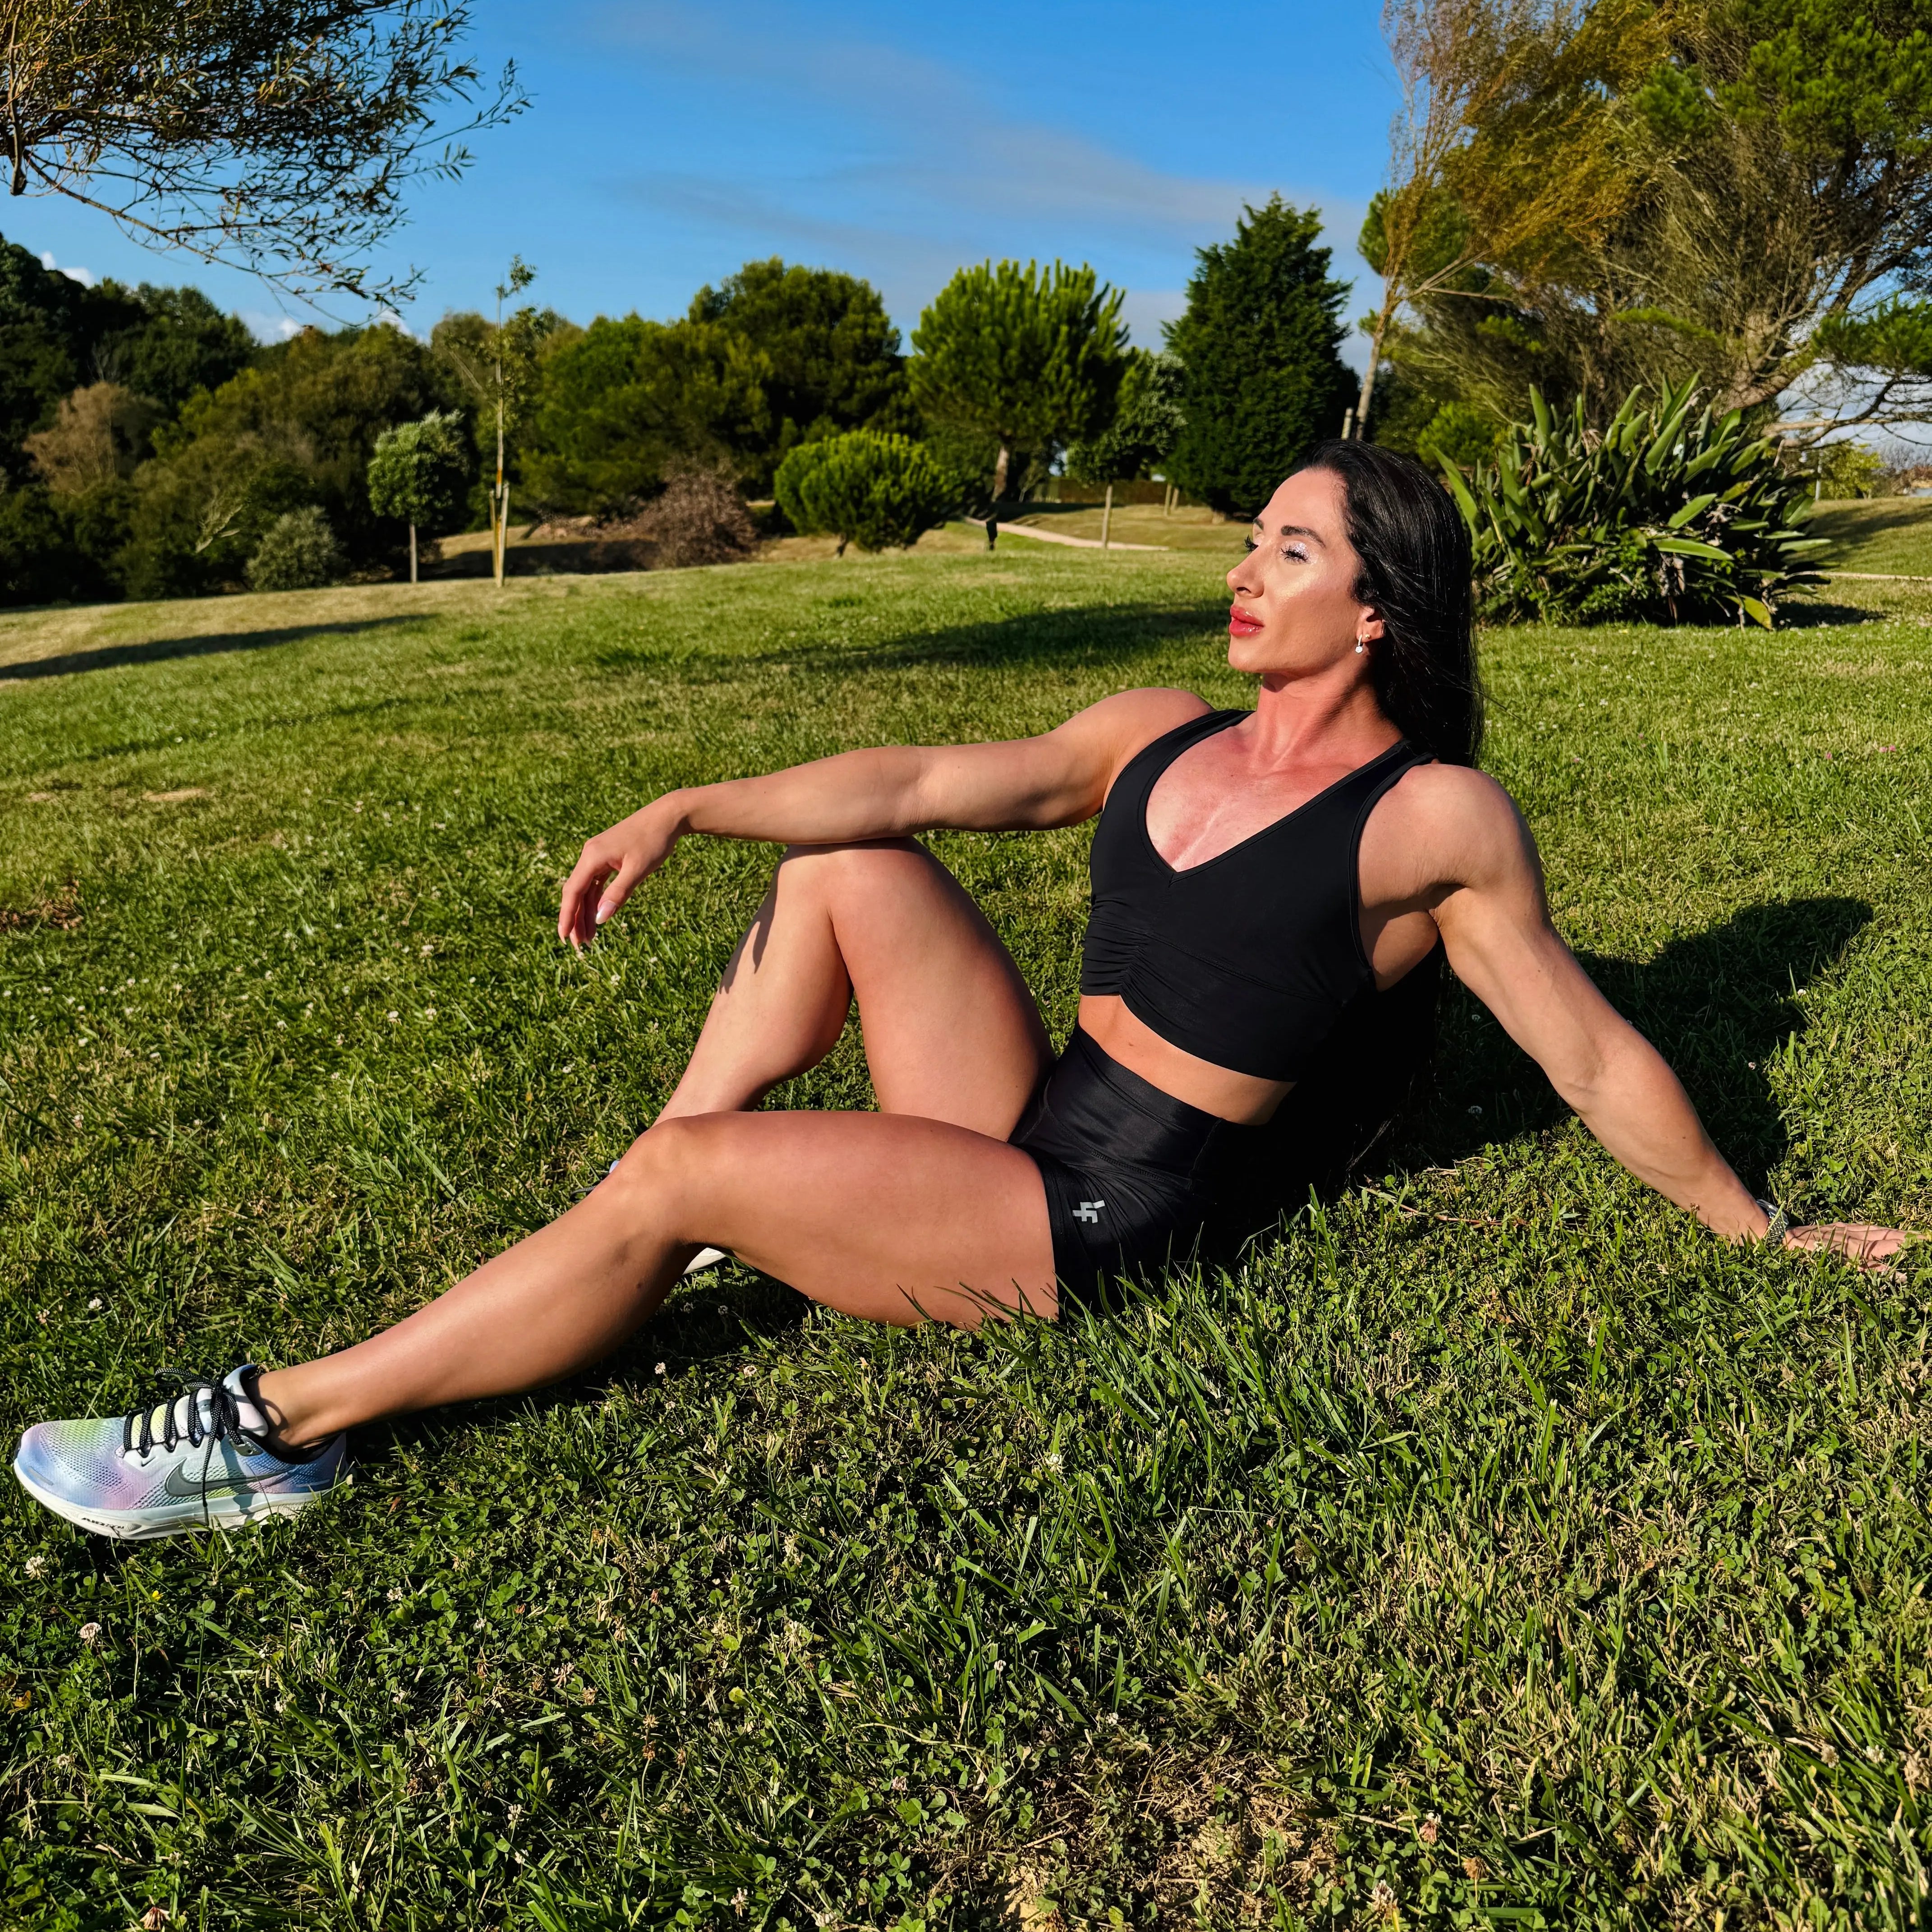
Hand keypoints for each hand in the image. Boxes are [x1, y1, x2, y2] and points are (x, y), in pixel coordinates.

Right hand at [557, 801, 682, 950]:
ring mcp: (598, 855)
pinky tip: (597, 915)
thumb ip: (618, 894)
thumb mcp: (638, 870)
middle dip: (576, 919)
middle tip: (579, 946)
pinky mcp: (607, 856)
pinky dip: (596, 899)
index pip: (572, 891)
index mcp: (592, 857)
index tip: (563, 937)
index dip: (567, 916)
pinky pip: (596, 881)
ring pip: (586, 888)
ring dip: (586, 911)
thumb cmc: (654, 841)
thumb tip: (600, 919)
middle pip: (576, 892)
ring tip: (589, 937)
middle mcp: (590, 855)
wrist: (668, 815)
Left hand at [1783, 1221, 1918, 1272]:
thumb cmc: (1805, 1255)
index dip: (1906, 1245)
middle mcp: (1854, 1235)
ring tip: (1912, 1236)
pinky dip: (1878, 1229)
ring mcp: (1846, 1229)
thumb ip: (1868, 1270)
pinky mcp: (1838, 1227)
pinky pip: (1864, 1227)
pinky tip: (1883, 1231)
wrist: (1781, 1238)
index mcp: (1856, 1247)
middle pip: (1886, 1235)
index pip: (1889, 1245)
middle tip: (1925, 1240)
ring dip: (1895, 1233)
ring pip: (1877, 1230)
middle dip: (1907, 1238)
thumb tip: (1896, 1274)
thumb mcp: (1837, 1266)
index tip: (1923, 1245)